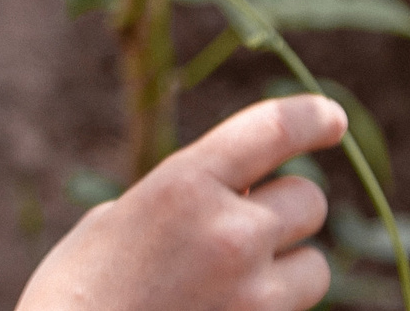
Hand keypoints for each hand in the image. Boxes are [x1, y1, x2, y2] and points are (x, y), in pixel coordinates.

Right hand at [16, 95, 347, 310]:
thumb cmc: (78, 293)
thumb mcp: (121, 220)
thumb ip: (186, 200)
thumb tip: (236, 199)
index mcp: (185, 185)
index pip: (273, 129)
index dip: (312, 117)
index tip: (331, 117)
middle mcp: (231, 234)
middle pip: (309, 200)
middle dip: (284, 210)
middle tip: (246, 228)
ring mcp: (253, 297)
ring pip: (315, 267)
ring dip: (287, 269)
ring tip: (233, 286)